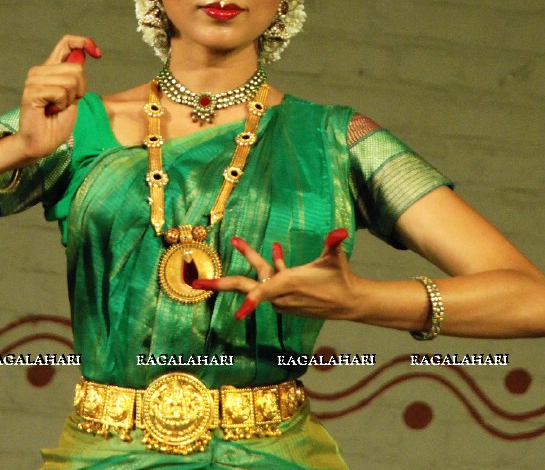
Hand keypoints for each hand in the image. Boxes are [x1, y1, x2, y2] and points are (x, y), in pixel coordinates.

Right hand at [11, 35, 100, 162]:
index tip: (98, 53)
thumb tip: (82, 55)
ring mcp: (33, 80)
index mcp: (50, 68)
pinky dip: (62, 105)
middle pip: (77, 68)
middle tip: (66, 103)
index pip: (67, 42)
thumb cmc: (57, 122)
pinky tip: (51, 111)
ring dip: (70, 100)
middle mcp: (40, 70)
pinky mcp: (32, 91)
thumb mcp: (73, 95)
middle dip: (80, 89)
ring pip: (70, 81)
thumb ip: (76, 75)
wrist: (42, 142)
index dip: (84, 42)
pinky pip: (61, 92)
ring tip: (56, 108)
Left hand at [190, 229, 354, 320]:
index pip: (264, 292)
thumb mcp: (334, 258)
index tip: (238, 313)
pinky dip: (272, 267)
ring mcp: (281, 298)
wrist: (349, 302)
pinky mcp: (285, 299)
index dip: (251, 301)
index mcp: (287, 284)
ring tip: (238, 241)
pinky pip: (270, 281)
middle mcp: (279, 293)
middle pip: (244, 288)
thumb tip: (341, 232)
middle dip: (220, 284)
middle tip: (196, 283)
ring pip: (258, 278)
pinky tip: (277, 249)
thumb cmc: (340, 278)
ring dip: (253, 260)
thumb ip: (333, 243)